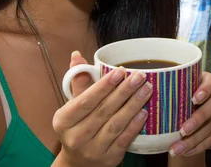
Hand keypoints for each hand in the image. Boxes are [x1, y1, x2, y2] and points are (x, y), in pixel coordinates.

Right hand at [52, 51, 152, 166]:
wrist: (79, 163)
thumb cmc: (77, 127)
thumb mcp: (72, 106)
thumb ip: (78, 82)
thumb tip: (78, 55)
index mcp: (63, 121)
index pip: (85, 100)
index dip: (103, 86)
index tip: (120, 71)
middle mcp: (76, 137)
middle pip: (103, 110)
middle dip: (124, 91)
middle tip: (140, 76)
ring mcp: (93, 150)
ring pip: (116, 124)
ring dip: (133, 105)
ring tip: (147, 89)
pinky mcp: (109, 159)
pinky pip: (124, 139)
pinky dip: (135, 125)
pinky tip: (145, 112)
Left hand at [168, 72, 210, 157]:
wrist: (185, 112)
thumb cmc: (175, 96)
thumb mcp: (173, 89)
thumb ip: (165, 86)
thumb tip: (144, 85)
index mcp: (206, 82)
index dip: (206, 89)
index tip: (194, 99)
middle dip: (198, 119)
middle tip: (182, 131)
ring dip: (194, 139)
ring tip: (177, 148)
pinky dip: (199, 147)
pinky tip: (186, 152)